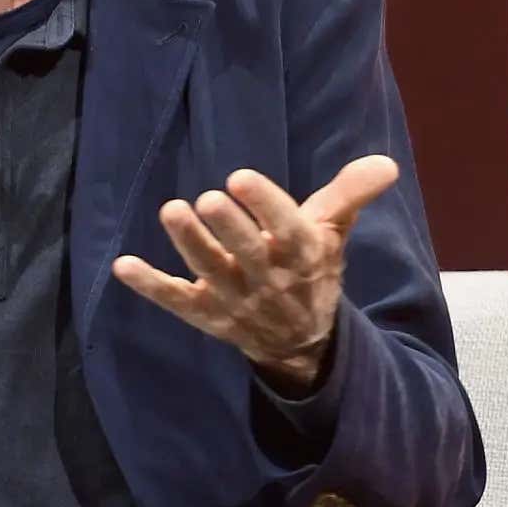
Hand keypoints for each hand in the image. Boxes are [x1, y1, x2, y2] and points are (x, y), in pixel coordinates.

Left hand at [109, 155, 399, 387]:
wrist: (302, 343)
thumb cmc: (312, 271)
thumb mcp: (334, 234)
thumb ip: (350, 195)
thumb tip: (385, 162)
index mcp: (303, 255)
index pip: (288, 229)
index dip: (266, 204)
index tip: (241, 178)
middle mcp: (269, 280)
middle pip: (247, 252)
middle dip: (228, 227)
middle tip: (208, 198)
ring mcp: (234, 300)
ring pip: (209, 272)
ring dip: (190, 244)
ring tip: (172, 210)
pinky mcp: (205, 314)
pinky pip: (174, 301)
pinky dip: (149, 286)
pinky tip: (122, 266)